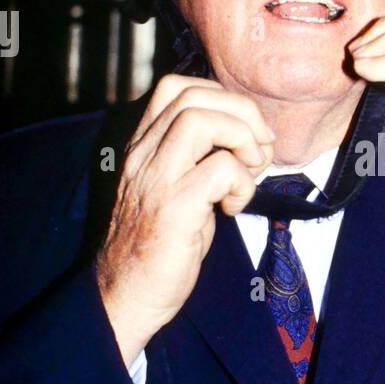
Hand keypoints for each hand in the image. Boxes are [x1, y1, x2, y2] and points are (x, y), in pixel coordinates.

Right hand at [96, 74, 273, 364]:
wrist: (125, 296)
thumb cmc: (158, 247)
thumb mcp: (174, 189)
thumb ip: (197, 159)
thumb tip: (247, 137)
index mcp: (142, 147)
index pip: (176, 87)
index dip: (221, 96)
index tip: (243, 129)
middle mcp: (143, 155)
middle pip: (193, 95)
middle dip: (242, 113)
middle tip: (259, 150)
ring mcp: (155, 179)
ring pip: (202, 120)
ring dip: (243, 140)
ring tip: (249, 172)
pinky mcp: (174, 209)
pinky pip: (221, 169)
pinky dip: (242, 183)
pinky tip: (234, 207)